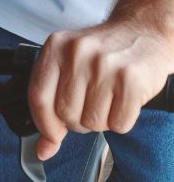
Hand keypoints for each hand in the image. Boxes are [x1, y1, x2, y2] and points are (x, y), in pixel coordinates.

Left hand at [29, 16, 173, 159]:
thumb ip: (51, 104)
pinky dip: (121, 121)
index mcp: (55, 47)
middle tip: (90, 106)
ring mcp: (104, 65)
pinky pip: (119, 124)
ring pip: (92, 123)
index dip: (44, 124)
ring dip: (101, 121)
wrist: (143, 32)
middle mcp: (77, 53)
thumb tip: (43, 149)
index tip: (52, 135)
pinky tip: (123, 101)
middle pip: (66, 115)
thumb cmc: (103, 52)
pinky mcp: (131, 80)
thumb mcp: (68, 65)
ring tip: (107, 100)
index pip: (38, 97)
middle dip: (78, 121)